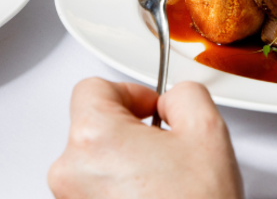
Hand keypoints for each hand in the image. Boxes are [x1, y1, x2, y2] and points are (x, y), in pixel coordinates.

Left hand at [48, 78, 242, 198]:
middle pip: (92, 126)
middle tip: (165, 151)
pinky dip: (120, 193)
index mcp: (93, 137)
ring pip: (95, 162)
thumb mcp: (207, 131)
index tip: (152, 111)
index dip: (130, 94)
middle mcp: (70, 172)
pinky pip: (95, 193)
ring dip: (125, 165)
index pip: (94, 88)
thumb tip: (171, 99)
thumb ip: (184, 94)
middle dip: (129, 132)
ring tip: (163, 184)